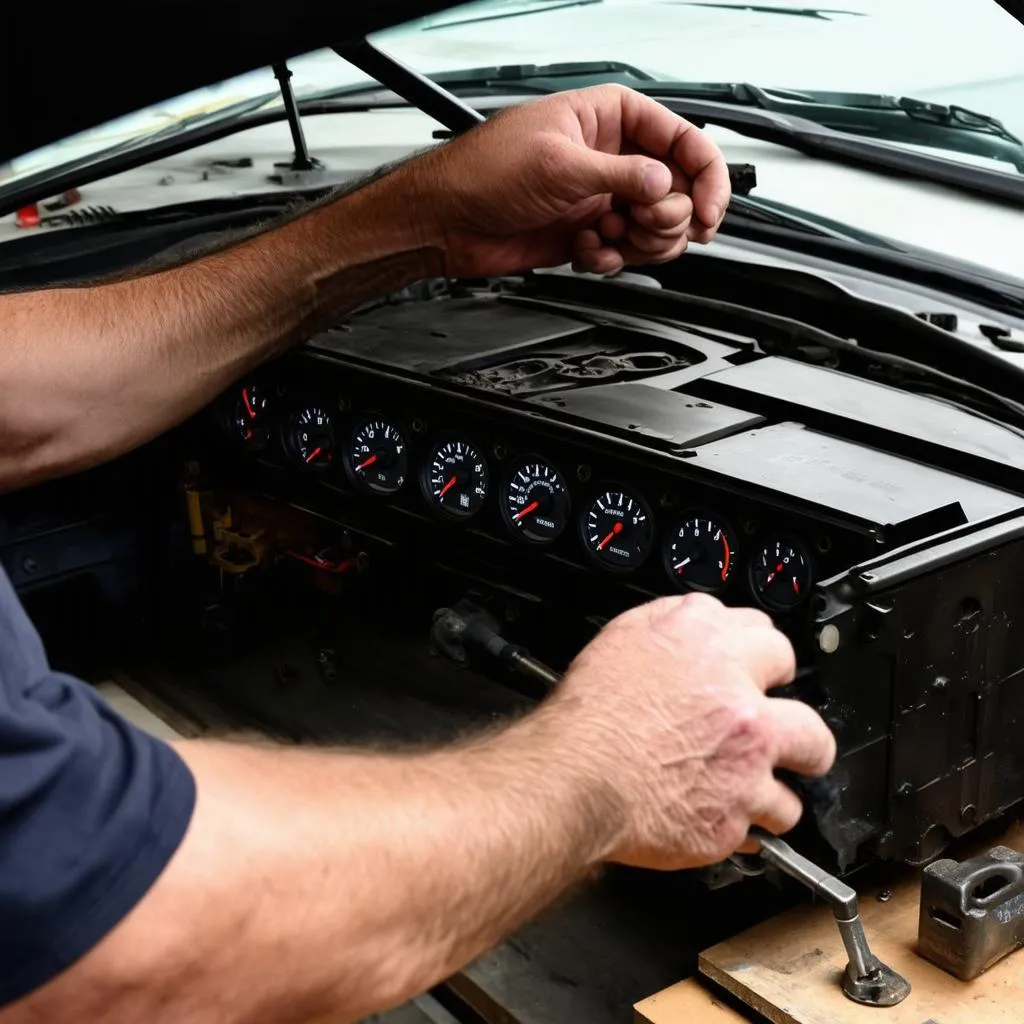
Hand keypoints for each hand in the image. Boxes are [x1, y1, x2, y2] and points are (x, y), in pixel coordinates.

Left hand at [409, 84, 730, 277]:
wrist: (447, 221)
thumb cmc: (484, 172)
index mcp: (610, 120)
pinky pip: (625, 255)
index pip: (684, 141)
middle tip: (638, 222)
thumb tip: (666, 184)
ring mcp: (602, 199)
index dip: (706, 177)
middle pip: (679, 192)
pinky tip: (583, 251)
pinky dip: (609, 260)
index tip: (710, 212)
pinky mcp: (589, 236)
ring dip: (638, 244)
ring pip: (657, 230)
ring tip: (604, 237)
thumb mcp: (559, 165)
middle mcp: (612, 159)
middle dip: (665, 216)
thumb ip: (622, 175)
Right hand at [549, 593, 835, 870]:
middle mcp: (741, 700)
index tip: (759, 676)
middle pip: (810, 716)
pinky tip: (726, 817)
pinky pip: (768, 826)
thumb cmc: (589, 714)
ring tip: (751, 789)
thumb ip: (672, 621)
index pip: (772, 640)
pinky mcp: (739, 813)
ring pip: (798, 777)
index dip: (763, 663)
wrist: (574, 778)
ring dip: (775, 783)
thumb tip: (698, 622)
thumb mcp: (623, 636)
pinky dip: (749, 824)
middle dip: (797, 730)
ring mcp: (748, 761)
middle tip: (775, 739)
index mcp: (712, 647)